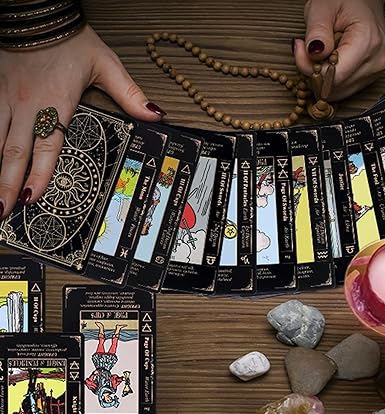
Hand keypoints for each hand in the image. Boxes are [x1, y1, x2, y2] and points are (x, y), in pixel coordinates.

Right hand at [0, 24, 164, 218]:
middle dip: (7, 182)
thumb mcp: (106, 65)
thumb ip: (130, 94)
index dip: (40, 175)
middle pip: (15, 151)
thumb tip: (154, 116)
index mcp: (56, 103)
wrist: (37, 14)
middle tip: (3, 209)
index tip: (32, 197)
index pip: (49, 147)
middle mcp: (28, 105)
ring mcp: (7, 97)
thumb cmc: (70, 40)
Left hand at [293, 0, 384, 101]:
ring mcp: (374, 72)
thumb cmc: (345, 0)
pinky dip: (329, 79)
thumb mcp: (323, 8)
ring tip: (322, 53)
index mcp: (367, 43)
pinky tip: (330, 61)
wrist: (363, 1)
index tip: (300, 50)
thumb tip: (312, 54)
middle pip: (333, 88)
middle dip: (313, 74)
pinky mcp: (369, 78)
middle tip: (308, 50)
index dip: (309, 69)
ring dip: (320, 78)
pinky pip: (341, 90)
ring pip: (335, 92)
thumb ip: (317, 32)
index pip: (332, 77)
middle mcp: (375, 62)